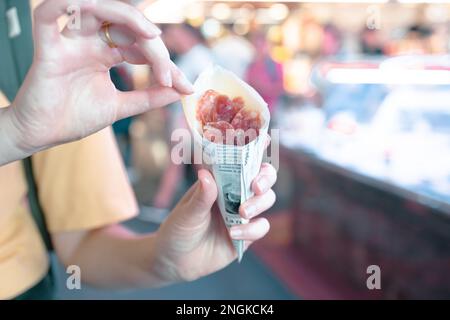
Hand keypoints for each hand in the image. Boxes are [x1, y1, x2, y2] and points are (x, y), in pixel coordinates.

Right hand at [8, 0, 192, 155]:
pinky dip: (63, 5)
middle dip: (154, 47)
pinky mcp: (48, 49)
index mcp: (105, 55)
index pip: (140, 46)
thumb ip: (149, 97)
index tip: (185, 86)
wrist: (43, 136)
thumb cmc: (75, 118)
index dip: (164, 63)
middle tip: (170, 75)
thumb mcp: (121, 107)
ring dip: (126, 16)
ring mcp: (70, 44)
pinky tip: (90, 6)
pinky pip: (48, 16)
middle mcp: (89, 44)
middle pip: (125, 28)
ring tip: (152, 36)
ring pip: (95, 10)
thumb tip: (181, 91)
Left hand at [152, 163, 276, 282]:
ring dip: (258, 204)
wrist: (174, 261)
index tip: (261, 148)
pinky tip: (233, 234)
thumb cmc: (178, 229)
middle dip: (265, 180)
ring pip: (266, 201)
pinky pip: (261, 227)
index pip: (243, 163)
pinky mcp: (247, 236)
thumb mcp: (186, 212)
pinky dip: (252, 229)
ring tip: (242, 213)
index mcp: (221, 182)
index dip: (255, 156)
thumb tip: (206, 174)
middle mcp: (235, 195)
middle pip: (263, 179)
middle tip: (256, 187)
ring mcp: (243, 215)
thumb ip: (201, 196)